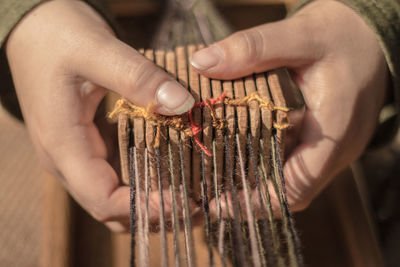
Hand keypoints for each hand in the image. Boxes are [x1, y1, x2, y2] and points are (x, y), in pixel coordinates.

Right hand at [6, 0, 193, 231]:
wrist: (35, 30)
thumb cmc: (58, 36)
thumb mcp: (98, 50)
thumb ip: (139, 78)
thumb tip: (184, 106)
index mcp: (63, 145)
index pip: (103, 200)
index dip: (145, 207)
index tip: (185, 198)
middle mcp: (68, 161)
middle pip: (111, 210)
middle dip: (154, 214)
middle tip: (199, 206)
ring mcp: (77, 156)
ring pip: (114, 199)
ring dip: (151, 204)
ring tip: (192, 196)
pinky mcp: (89, 147)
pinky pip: (116, 179)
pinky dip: (144, 184)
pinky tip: (172, 174)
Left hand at [191, 0, 387, 211]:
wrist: (369, 36)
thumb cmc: (341, 34)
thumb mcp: (299, 35)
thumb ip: (253, 48)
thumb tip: (202, 62)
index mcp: (335, 131)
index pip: (296, 187)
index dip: (257, 201)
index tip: (219, 203)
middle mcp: (336, 148)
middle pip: (290, 190)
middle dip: (250, 196)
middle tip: (208, 191)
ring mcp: (331, 147)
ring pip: (290, 178)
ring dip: (255, 180)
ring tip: (216, 175)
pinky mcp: (323, 140)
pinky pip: (293, 160)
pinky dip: (266, 161)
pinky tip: (238, 150)